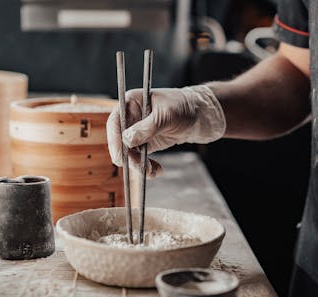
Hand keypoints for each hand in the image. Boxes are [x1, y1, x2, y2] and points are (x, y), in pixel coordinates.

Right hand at [106, 85, 225, 177]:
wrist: (203, 115)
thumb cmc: (186, 107)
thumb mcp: (167, 115)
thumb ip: (147, 127)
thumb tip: (126, 140)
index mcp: (132, 103)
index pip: (115, 122)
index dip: (114, 140)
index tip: (119, 156)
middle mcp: (132, 117)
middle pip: (120, 141)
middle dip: (129, 157)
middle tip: (141, 168)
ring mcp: (138, 131)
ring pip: (129, 153)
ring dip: (138, 165)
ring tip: (153, 172)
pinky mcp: (146, 143)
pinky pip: (139, 158)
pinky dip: (146, 166)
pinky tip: (157, 170)